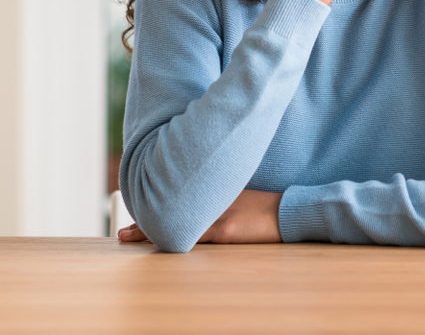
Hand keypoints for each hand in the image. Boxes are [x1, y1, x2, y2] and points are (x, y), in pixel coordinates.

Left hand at [118, 189, 282, 245]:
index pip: (179, 198)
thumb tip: (201, 207)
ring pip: (176, 222)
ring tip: (126, 236)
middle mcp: (213, 201)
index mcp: (216, 193)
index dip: (156, 206)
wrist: (290, 211)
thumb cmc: (269, 207)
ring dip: (149, 230)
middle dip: (145, 221)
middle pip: (171, 210)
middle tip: (123, 230)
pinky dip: (175, 238)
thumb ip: (222, 199)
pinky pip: (194, 235)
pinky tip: (159, 243)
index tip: (137, 210)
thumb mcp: (243, 196)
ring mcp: (218, 214)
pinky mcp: (226, 229)